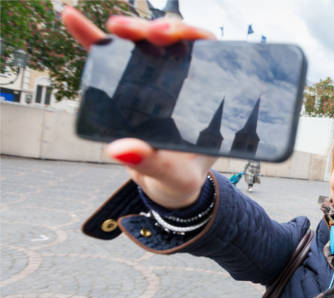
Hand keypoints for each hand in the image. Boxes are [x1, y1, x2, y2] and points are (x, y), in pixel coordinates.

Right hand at [62, 7, 217, 208]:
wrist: (167, 188)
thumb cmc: (181, 179)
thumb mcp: (174, 176)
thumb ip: (153, 164)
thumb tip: (119, 149)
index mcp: (206, 98)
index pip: (207, 56)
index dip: (195, 38)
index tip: (176, 38)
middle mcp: (182, 82)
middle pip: (175, 44)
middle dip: (160, 31)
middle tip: (148, 34)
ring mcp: (154, 81)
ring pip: (144, 44)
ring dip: (130, 30)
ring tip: (115, 27)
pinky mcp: (127, 86)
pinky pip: (109, 58)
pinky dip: (90, 38)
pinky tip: (72, 18)